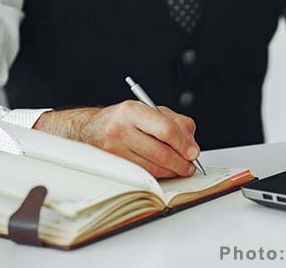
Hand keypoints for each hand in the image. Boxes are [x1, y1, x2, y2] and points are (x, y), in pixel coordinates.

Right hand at [32, 101, 199, 177]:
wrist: (92, 129)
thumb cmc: (126, 119)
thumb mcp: (151, 111)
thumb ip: (176, 122)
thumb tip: (191, 144)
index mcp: (133, 111)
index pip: (166, 129)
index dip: (184, 143)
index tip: (194, 152)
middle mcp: (121, 129)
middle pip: (161, 153)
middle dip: (182, 163)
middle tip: (191, 165)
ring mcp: (115, 150)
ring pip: (154, 168)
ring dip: (173, 171)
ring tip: (181, 168)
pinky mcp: (115, 165)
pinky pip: (144, 174)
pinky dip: (160, 174)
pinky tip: (165, 169)